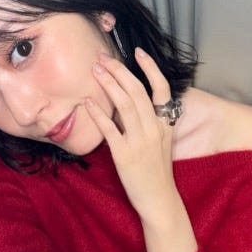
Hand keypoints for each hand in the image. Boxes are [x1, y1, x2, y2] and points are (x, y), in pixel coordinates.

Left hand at [84, 48, 180, 219]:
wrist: (159, 200)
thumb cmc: (156, 171)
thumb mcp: (160, 142)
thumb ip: (150, 122)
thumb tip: (129, 102)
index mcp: (164, 124)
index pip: (162, 89)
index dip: (151, 68)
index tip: (138, 52)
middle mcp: (154, 129)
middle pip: (138, 91)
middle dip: (119, 71)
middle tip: (103, 58)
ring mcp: (140, 141)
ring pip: (125, 104)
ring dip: (108, 84)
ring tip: (95, 71)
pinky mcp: (125, 155)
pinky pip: (110, 129)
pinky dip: (98, 113)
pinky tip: (87, 103)